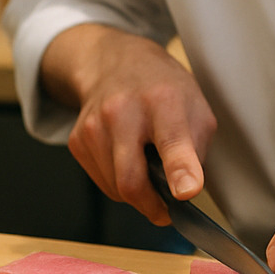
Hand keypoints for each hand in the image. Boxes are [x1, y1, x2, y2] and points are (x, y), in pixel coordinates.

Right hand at [40, 24, 216, 224]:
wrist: (116, 63)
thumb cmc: (163, 90)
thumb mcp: (197, 109)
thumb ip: (197, 151)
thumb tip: (186, 191)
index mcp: (163, 100)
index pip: (172, 141)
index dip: (180, 170)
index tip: (186, 192)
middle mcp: (123, 110)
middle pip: (131, 179)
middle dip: (153, 206)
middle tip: (167, 209)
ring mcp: (94, 125)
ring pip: (115, 188)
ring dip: (137, 192)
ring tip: (147, 165)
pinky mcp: (77, 140)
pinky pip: (102, 182)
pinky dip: (118, 182)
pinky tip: (127, 158)